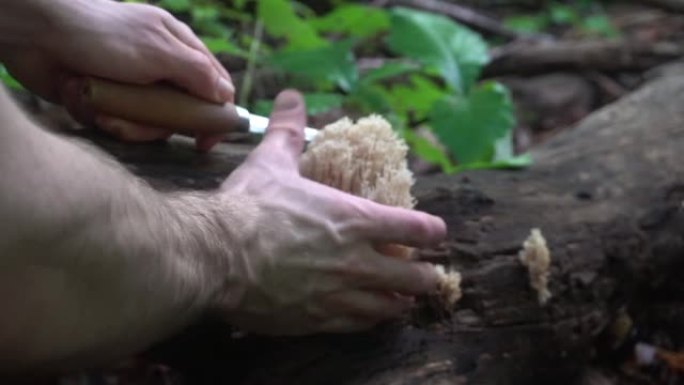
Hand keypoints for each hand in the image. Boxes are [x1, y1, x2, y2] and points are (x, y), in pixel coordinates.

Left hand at [1, 0, 232, 150]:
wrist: (38, 35)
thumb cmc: (102, 35)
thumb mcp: (159, 51)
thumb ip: (197, 74)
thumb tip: (226, 96)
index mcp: (179, 48)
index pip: (214, 86)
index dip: (215, 116)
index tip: (206, 142)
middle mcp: (160, 68)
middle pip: (179, 114)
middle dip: (157, 123)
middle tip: (139, 123)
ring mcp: (133, 85)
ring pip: (148, 123)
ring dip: (125, 121)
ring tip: (103, 108)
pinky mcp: (109, 99)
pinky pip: (119, 123)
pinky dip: (103, 117)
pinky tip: (88, 102)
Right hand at [213, 90, 446, 334]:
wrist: (215, 255)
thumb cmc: (249, 206)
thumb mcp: (272, 161)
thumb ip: (290, 131)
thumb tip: (290, 97)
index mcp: (355, 218)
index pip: (414, 228)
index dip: (432, 231)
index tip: (437, 233)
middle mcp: (356, 260)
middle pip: (413, 276)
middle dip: (424, 276)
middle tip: (424, 274)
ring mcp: (339, 294)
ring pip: (389, 307)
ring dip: (401, 302)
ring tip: (403, 300)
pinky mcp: (317, 320)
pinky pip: (358, 326)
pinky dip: (370, 321)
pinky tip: (370, 318)